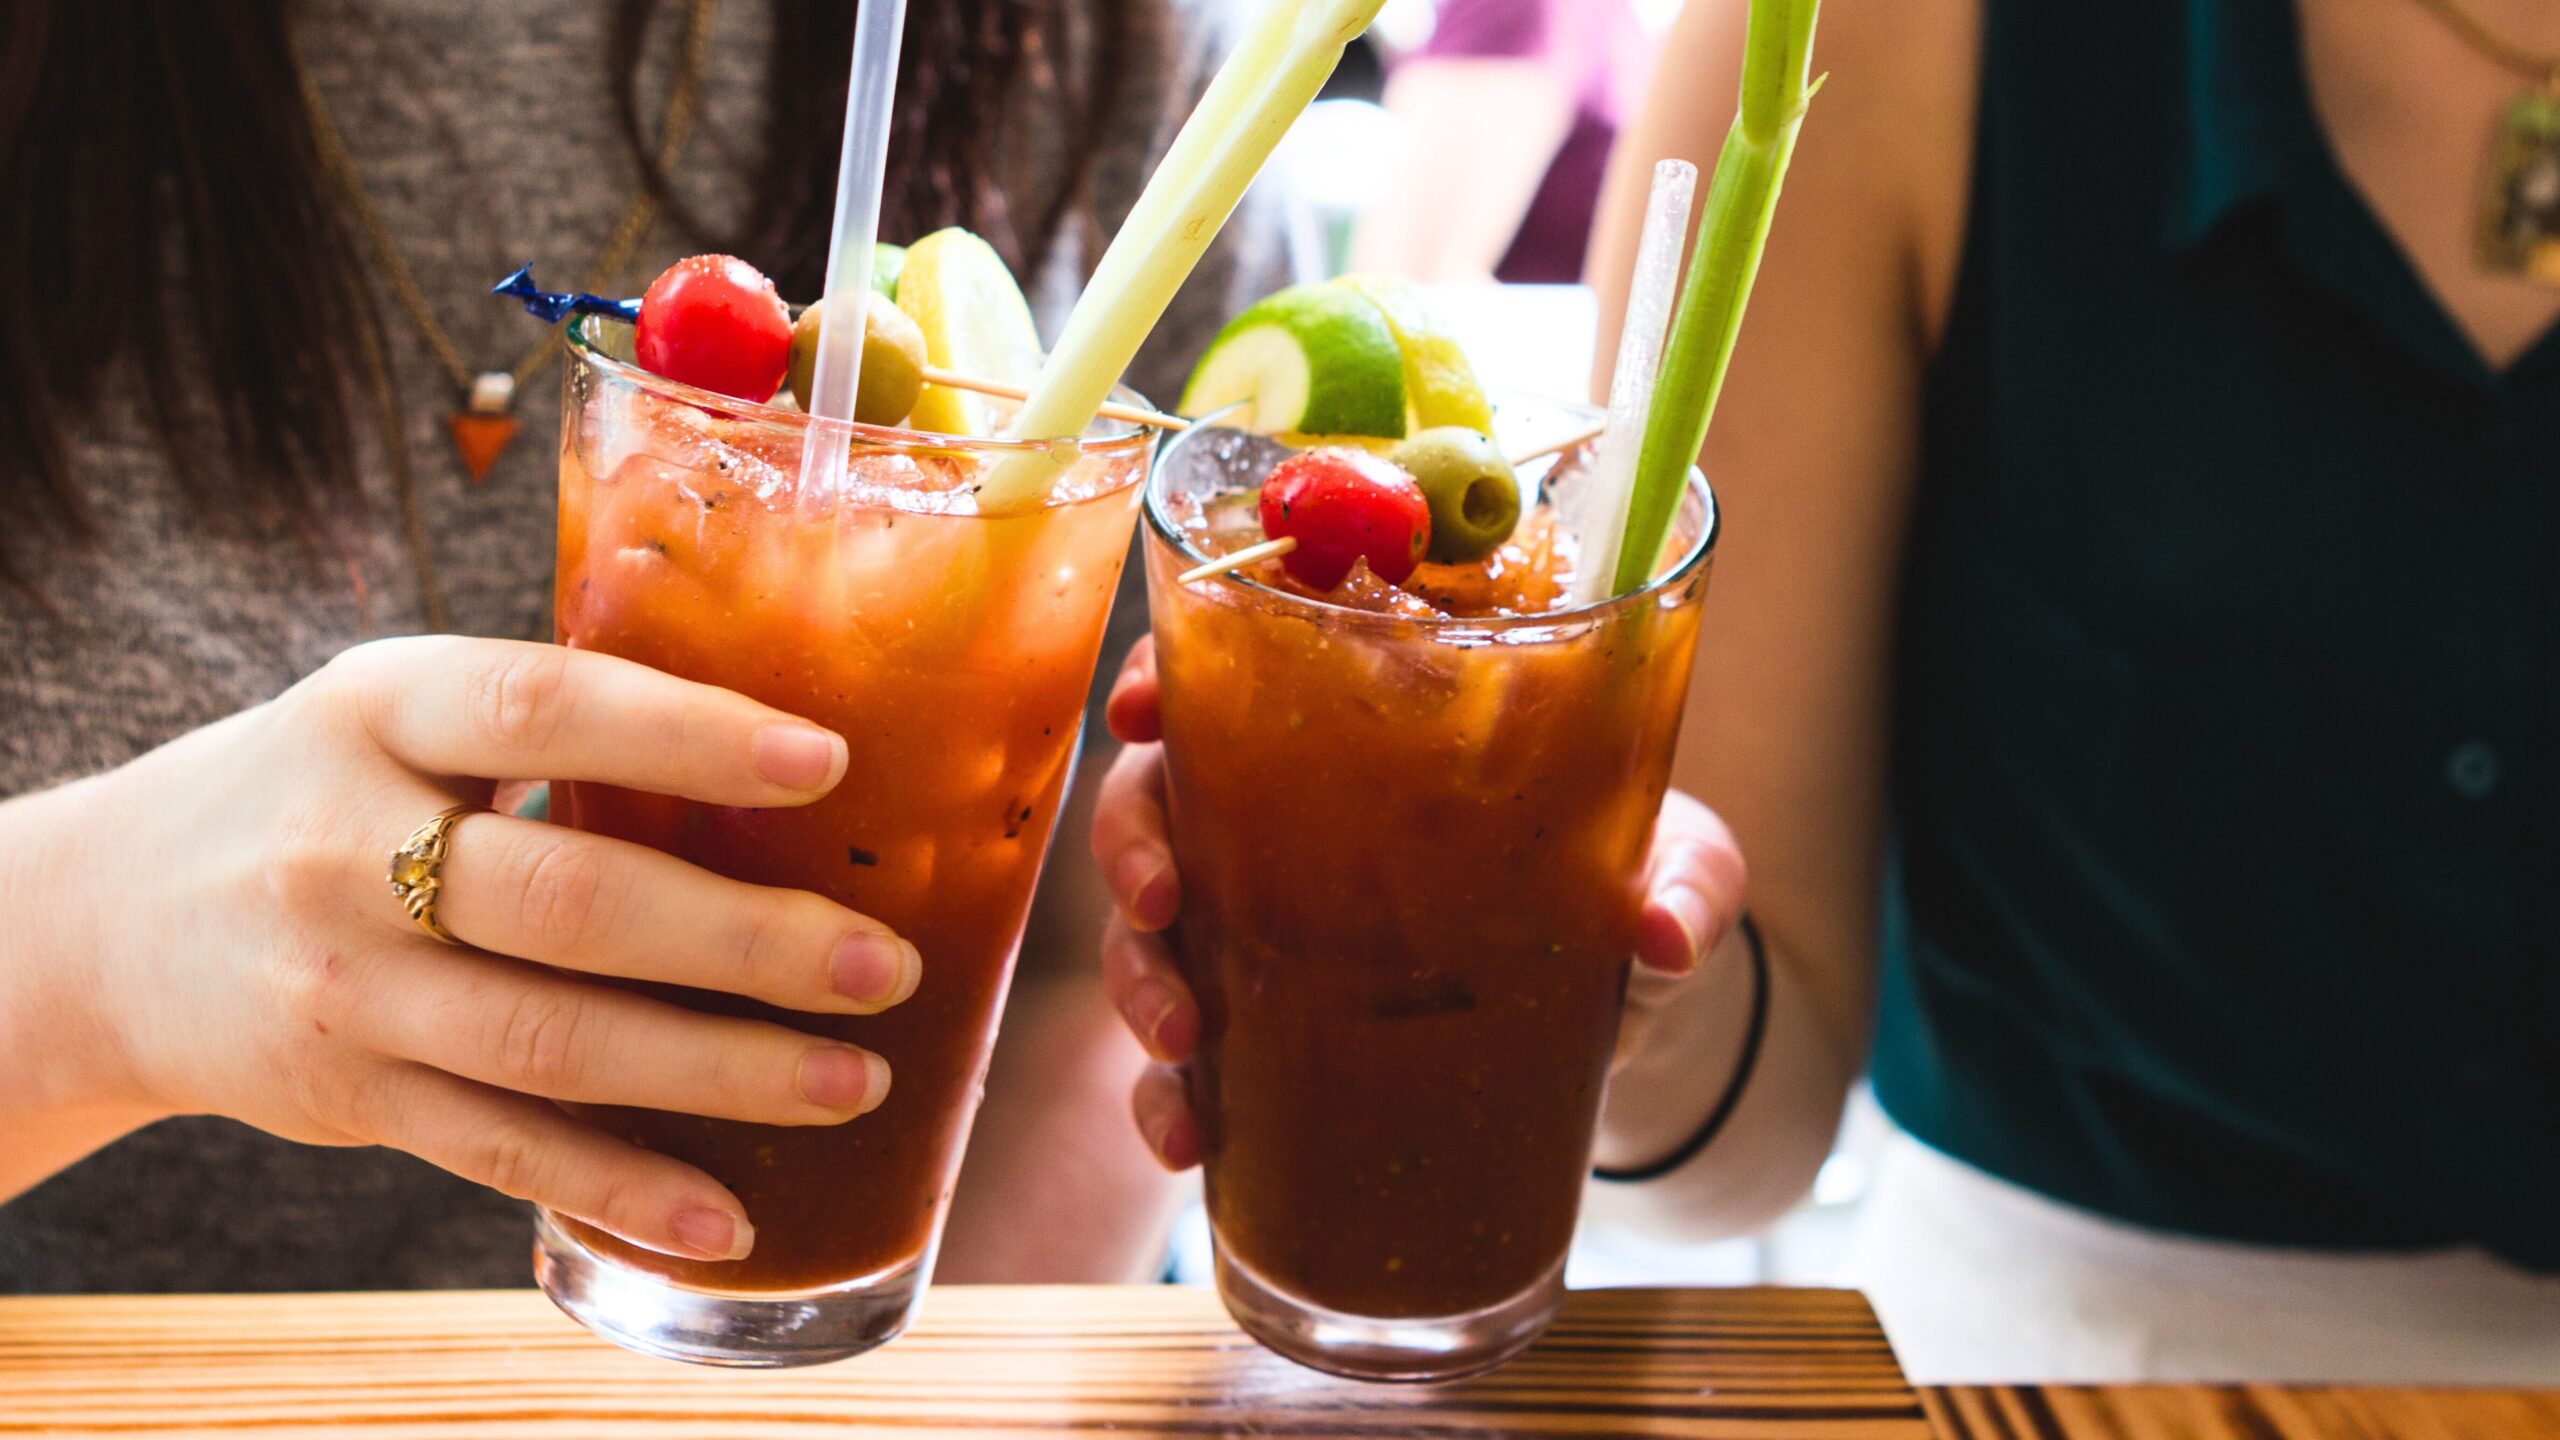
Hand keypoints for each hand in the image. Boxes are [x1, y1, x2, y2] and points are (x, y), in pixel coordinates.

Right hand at [12, 638, 921, 1261]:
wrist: (110, 923)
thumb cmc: (320, 791)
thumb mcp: (392, 711)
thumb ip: (547, 723)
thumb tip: (795, 748)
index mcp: (375, 710)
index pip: (541, 708)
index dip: (684, 736)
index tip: (824, 763)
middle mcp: (346, 848)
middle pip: (568, 901)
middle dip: (742, 942)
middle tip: (880, 965)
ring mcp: (345, 987)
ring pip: (550, 1043)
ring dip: (719, 1072)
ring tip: (854, 1083)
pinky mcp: (351, 1098)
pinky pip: (502, 1151)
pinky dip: (622, 1189)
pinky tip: (730, 1217)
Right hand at [1087, 638, 1748, 1169]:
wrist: (1632, 1015)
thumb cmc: (1632, 883)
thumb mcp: (1679, 861)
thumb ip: (1685, 880)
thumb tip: (1662, 935)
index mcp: (1368, 725)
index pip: (1236, 662)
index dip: (1164, 673)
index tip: (1138, 710)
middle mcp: (1290, 813)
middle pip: (1159, 794)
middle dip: (1132, 845)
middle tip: (1160, 900)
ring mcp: (1268, 926)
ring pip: (1149, 931)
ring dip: (1139, 981)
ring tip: (1179, 1040)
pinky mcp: (1274, 1031)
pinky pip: (1182, 1062)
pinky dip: (1164, 1098)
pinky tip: (1187, 1138)